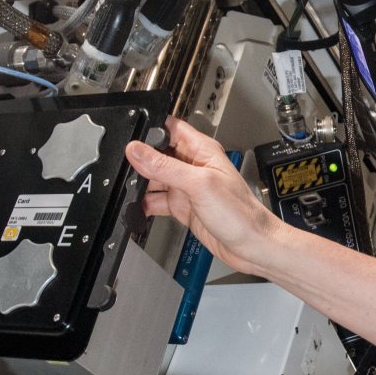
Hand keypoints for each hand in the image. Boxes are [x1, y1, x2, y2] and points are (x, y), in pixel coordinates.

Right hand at [126, 116, 283, 275]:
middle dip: (139, 159)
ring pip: (154, 178)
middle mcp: (193, 166)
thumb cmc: (241, 213)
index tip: (130, 136)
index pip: (170, 128)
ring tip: (128, 188)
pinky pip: (157, 200)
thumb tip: (137, 151)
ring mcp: (187, 187)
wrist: (251, 246)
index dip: (150, 128)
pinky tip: (137, 206)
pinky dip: (145, 203)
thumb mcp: (199, 184)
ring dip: (140, 183)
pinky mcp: (183, 207)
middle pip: (157, 154)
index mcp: (201, 151)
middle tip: (124, 167)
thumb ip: (165, 167)